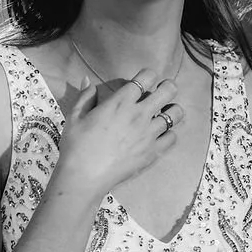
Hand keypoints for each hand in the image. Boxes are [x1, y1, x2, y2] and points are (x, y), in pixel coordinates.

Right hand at [54, 68, 182, 200]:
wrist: (84, 176)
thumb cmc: (76, 145)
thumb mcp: (75, 117)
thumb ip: (85, 96)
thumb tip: (86, 79)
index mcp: (120, 102)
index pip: (147, 77)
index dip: (148, 76)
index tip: (144, 82)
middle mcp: (139, 114)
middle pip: (168, 90)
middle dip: (167, 87)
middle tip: (161, 93)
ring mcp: (149, 134)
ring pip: (176, 114)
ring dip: (171, 111)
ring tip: (163, 114)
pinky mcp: (153, 152)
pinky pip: (173, 137)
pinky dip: (169, 135)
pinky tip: (159, 136)